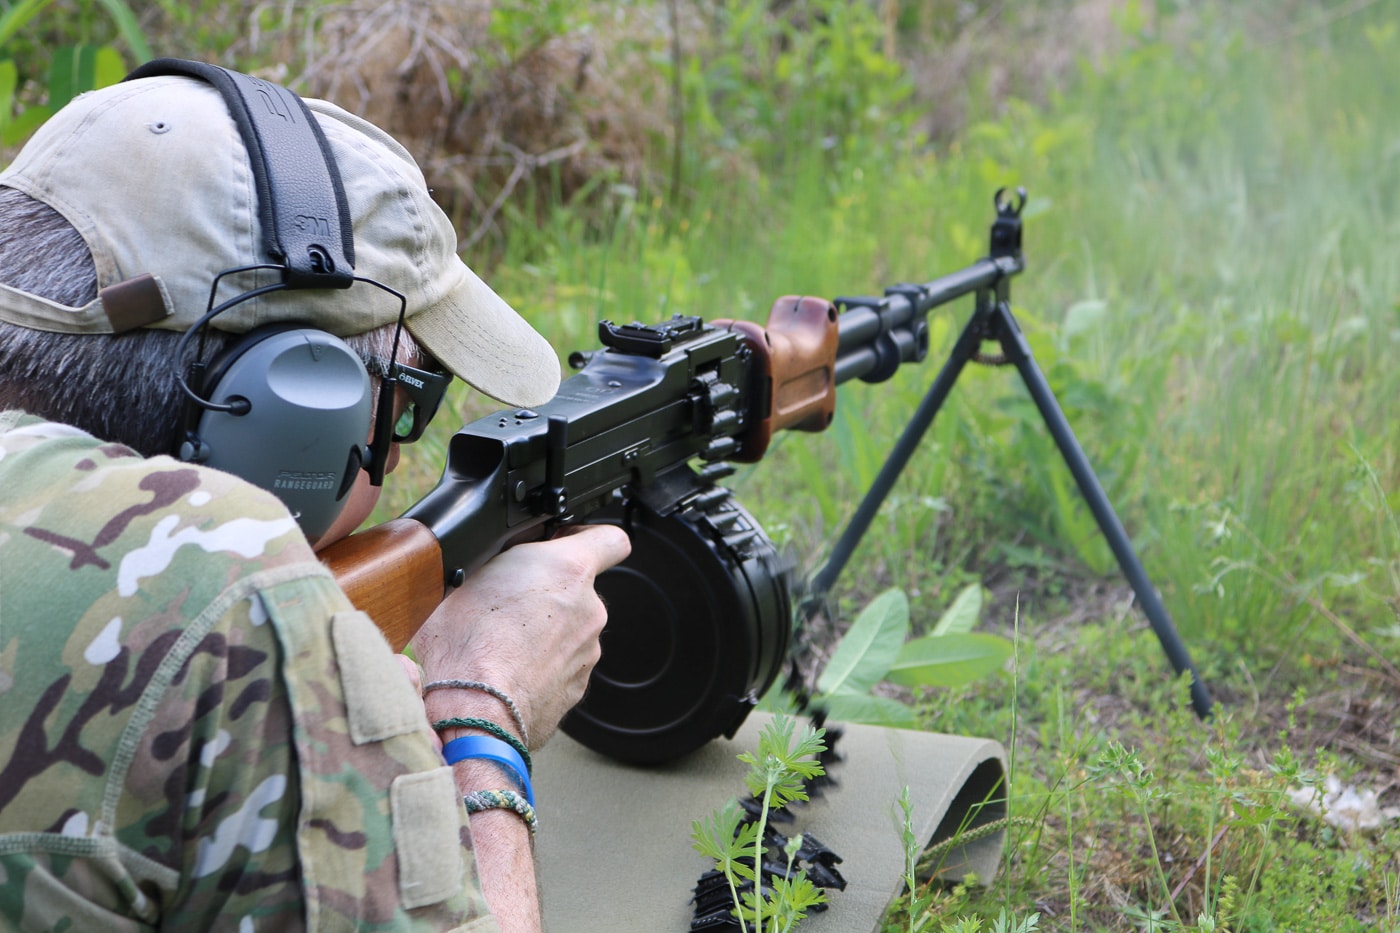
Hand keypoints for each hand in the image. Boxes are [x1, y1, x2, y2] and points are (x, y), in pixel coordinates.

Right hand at [410, 523, 630, 748]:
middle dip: (549, 589)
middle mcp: (589, 609)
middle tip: (508, 599)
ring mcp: (587, 651)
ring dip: (545, 629)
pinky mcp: (577, 685)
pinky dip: (542, 663)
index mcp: (568, 569)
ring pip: (570, 628)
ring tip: (502, 640)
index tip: (564, 541)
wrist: (473, 711)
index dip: (586, 537)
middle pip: (579, 588)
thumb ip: (497, 559)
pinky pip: (562, 663)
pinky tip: (509, 668)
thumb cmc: (467, 644)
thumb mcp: (466, 574)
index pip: (610, 539)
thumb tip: (494, 558)